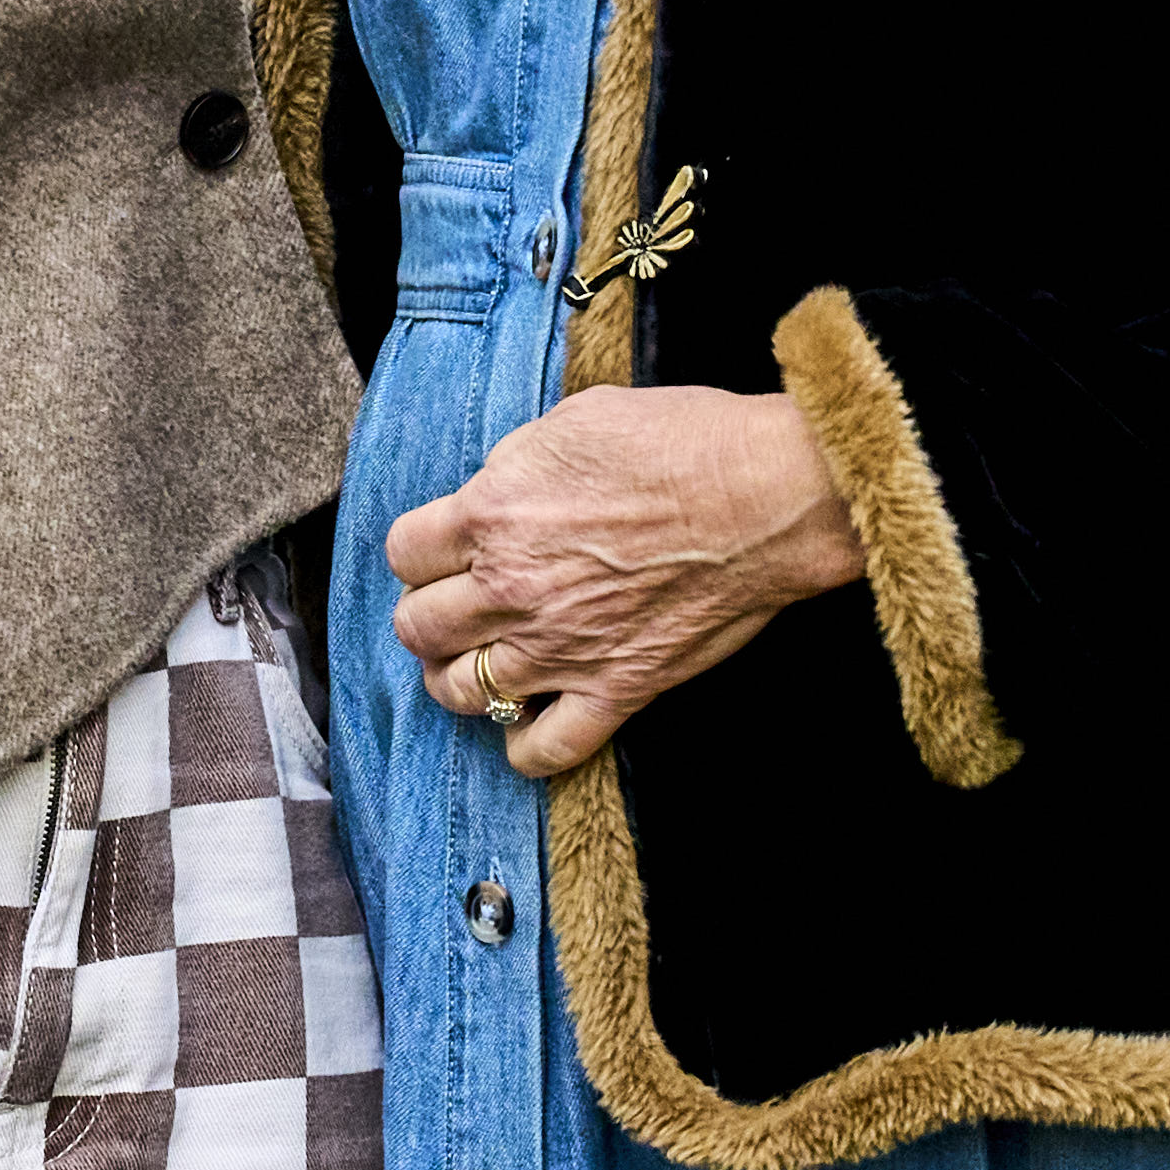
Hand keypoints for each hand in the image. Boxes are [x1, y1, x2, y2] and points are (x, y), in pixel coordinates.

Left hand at [385, 384, 858, 779]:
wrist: (764, 495)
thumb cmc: (682, 442)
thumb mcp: (574, 422)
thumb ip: (516, 466)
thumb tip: (494, 492)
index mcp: (494, 513)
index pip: (404, 552)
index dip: (421, 551)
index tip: (442, 550)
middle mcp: (513, 587)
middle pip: (419, 627)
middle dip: (427, 616)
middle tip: (453, 608)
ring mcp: (561, 647)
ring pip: (462, 692)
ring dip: (459, 679)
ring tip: (477, 664)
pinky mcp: (615, 688)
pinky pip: (544, 748)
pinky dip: (525, 746)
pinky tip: (528, 721)